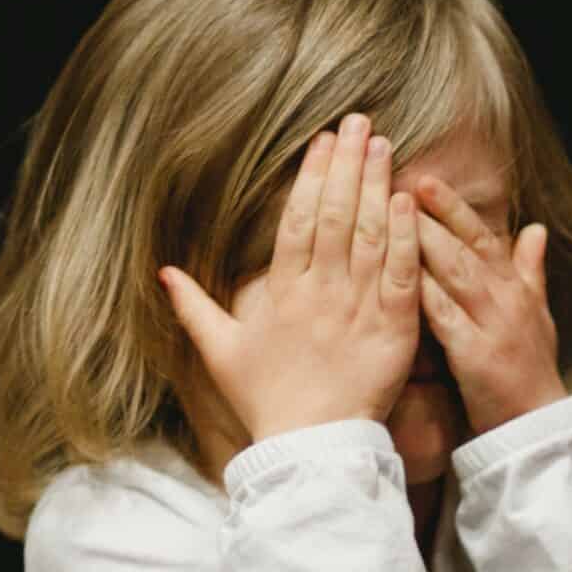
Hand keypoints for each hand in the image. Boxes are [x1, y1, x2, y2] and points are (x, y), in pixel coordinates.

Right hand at [159, 114, 421, 441]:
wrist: (311, 448)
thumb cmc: (266, 400)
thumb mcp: (221, 353)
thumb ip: (194, 308)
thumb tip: (163, 272)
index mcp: (282, 293)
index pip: (298, 221)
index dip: (311, 177)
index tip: (323, 141)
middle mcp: (320, 292)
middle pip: (336, 216)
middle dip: (348, 165)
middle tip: (360, 123)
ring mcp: (358, 309)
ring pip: (369, 236)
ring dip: (378, 186)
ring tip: (384, 146)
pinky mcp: (393, 329)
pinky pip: (400, 274)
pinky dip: (405, 236)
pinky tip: (408, 200)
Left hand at [413, 174, 567, 434]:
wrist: (536, 426)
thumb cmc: (529, 368)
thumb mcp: (536, 314)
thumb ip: (529, 270)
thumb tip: (536, 228)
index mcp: (513, 286)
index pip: (480, 236)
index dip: (452, 206)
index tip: (424, 179)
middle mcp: (504, 298)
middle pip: (464, 246)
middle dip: (432, 213)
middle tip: (399, 182)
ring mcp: (492, 324)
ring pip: (455, 273)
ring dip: (424, 241)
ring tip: (392, 214)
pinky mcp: (476, 354)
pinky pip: (445, 317)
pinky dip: (423, 294)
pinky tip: (397, 276)